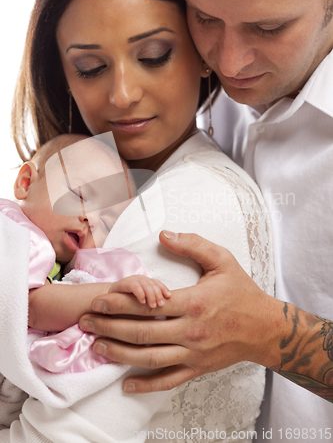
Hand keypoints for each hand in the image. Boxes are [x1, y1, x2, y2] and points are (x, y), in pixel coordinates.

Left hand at [79, 231, 281, 392]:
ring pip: (149, 358)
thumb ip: (193, 244)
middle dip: (109, 328)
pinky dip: (146, 384)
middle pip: (141, 333)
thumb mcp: (222, 260)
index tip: (97, 300)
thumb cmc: (242, 292)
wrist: (265, 328)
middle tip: (86, 323)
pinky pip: (168, 380)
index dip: (119, 303)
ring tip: (97, 346)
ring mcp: (193, 353)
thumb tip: (164, 233)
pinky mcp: (197, 368)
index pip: (147, 305)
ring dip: (119, 353)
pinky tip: (126, 384)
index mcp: (193, 303)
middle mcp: (190, 331)